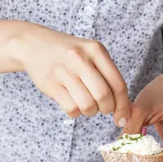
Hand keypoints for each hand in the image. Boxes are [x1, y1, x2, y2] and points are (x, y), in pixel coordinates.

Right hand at [13, 24, 129, 126]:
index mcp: (96, 50)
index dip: (123, 106)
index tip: (122, 116)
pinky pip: (71, 109)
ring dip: (91, 111)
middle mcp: (80, 59)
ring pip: (88, 105)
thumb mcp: (92, 55)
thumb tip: (127, 110)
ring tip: (87, 103)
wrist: (34, 45)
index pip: (118, 85)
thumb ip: (110, 77)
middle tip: (102, 107)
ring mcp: (63, 72)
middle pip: (104, 96)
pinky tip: (73, 103)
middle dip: (107, 109)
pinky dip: (76, 112)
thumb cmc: (71, 55)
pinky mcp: (50, 85)